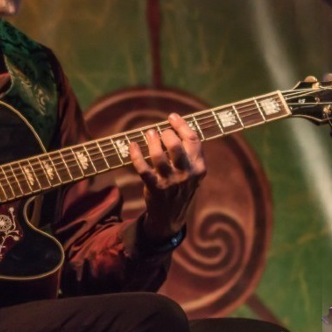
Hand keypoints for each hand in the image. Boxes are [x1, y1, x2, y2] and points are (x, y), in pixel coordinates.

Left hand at [131, 114, 205, 237]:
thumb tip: (174, 126)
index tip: (172, 116)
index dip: (182, 125)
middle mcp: (186, 174)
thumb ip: (189, 153)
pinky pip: (142, 168)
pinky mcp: (155, 188)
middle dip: (166, 133)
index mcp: (199, 167)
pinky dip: (135, 154)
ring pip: (158, 155)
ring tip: (148, 133)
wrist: (171, 215)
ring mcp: (170, 182)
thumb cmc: (180, 186)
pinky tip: (132, 145)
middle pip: (176, 146)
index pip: (194, 140)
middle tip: (159, 130)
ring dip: (151, 141)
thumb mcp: (192, 172)